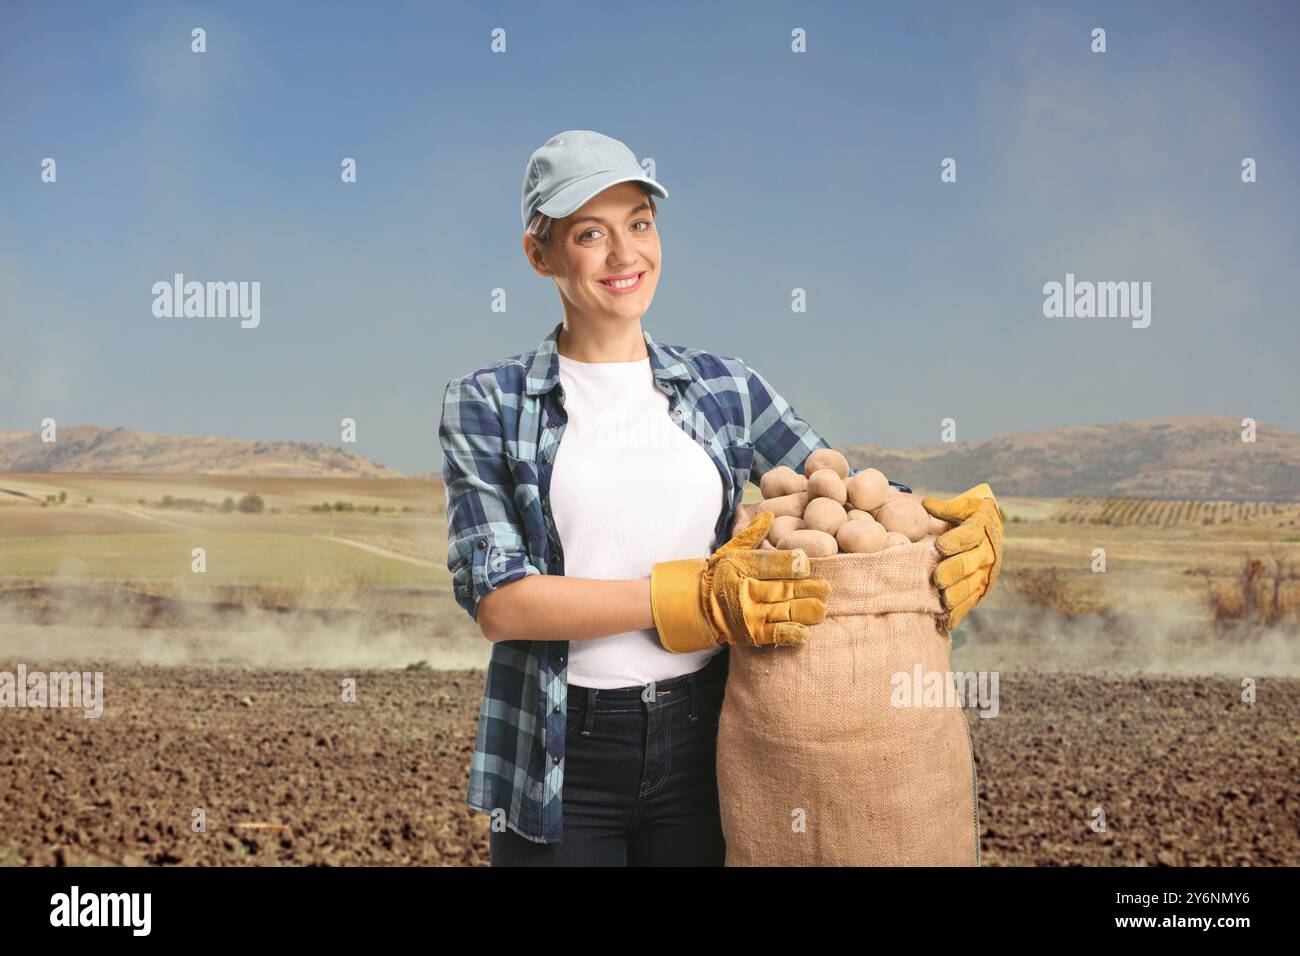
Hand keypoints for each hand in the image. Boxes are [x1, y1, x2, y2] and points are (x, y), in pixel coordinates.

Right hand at [650, 510, 830, 651]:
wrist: (694, 605)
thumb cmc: (718, 573)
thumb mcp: (730, 550)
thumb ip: (752, 534)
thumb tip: (769, 513)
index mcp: (740, 566)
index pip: (766, 564)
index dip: (785, 564)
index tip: (805, 563)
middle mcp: (744, 589)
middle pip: (779, 589)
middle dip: (804, 590)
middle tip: (826, 588)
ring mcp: (748, 613)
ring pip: (780, 612)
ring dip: (802, 612)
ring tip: (821, 609)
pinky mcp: (750, 633)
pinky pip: (772, 635)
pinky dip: (788, 635)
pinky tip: (805, 635)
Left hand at [921, 482, 1003, 630]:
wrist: (991, 534)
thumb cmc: (969, 517)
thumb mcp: (963, 507)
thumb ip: (945, 508)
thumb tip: (926, 504)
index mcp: (980, 529)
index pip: (970, 534)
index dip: (956, 540)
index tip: (940, 545)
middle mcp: (986, 553)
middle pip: (970, 563)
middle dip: (954, 571)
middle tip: (938, 577)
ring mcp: (984, 573)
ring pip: (972, 585)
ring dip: (958, 593)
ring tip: (944, 599)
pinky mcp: (980, 589)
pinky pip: (970, 601)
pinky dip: (959, 612)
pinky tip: (948, 620)